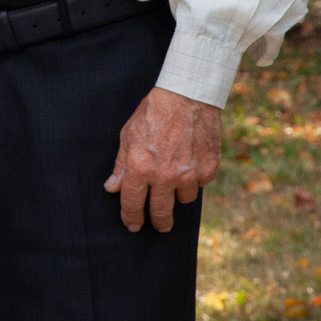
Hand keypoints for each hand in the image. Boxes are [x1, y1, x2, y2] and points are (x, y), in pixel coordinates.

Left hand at [105, 86, 221, 232]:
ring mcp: (189, 174)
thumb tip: (112, 188)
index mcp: (141, 167)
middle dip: (158, 223)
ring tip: (175, 179)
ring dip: (178, 194)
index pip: (132, 203)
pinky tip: (190, 163)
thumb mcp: (128, 134)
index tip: (132, 225)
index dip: (131, 218)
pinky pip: (200, 184)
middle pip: (161, 212)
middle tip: (159, 225)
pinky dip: (195, 179)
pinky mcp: (208, 169)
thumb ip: (121, 165)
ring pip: (183, 199)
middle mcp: (165, 175)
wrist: (188, 95)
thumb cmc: (154, 112)